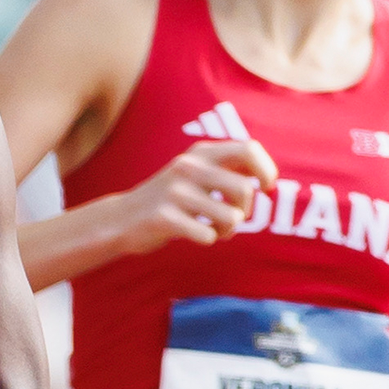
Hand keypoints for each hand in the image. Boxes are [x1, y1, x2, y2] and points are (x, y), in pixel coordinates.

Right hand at [112, 139, 277, 253]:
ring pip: (231, 218)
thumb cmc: (170, 199)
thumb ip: (226, 169)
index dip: (266, 170)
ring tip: (215, 229)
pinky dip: (207, 239)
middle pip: (245, 190)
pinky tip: (194, 234)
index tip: (265, 188)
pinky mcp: (163, 217)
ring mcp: (174, 192)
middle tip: (233, 217)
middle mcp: (187, 167)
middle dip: (246, 211)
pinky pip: (207, 235)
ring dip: (228, 230)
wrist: (121, 218)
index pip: (249, 149)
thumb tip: (267, 174)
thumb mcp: (195, 174)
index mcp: (199, 153)